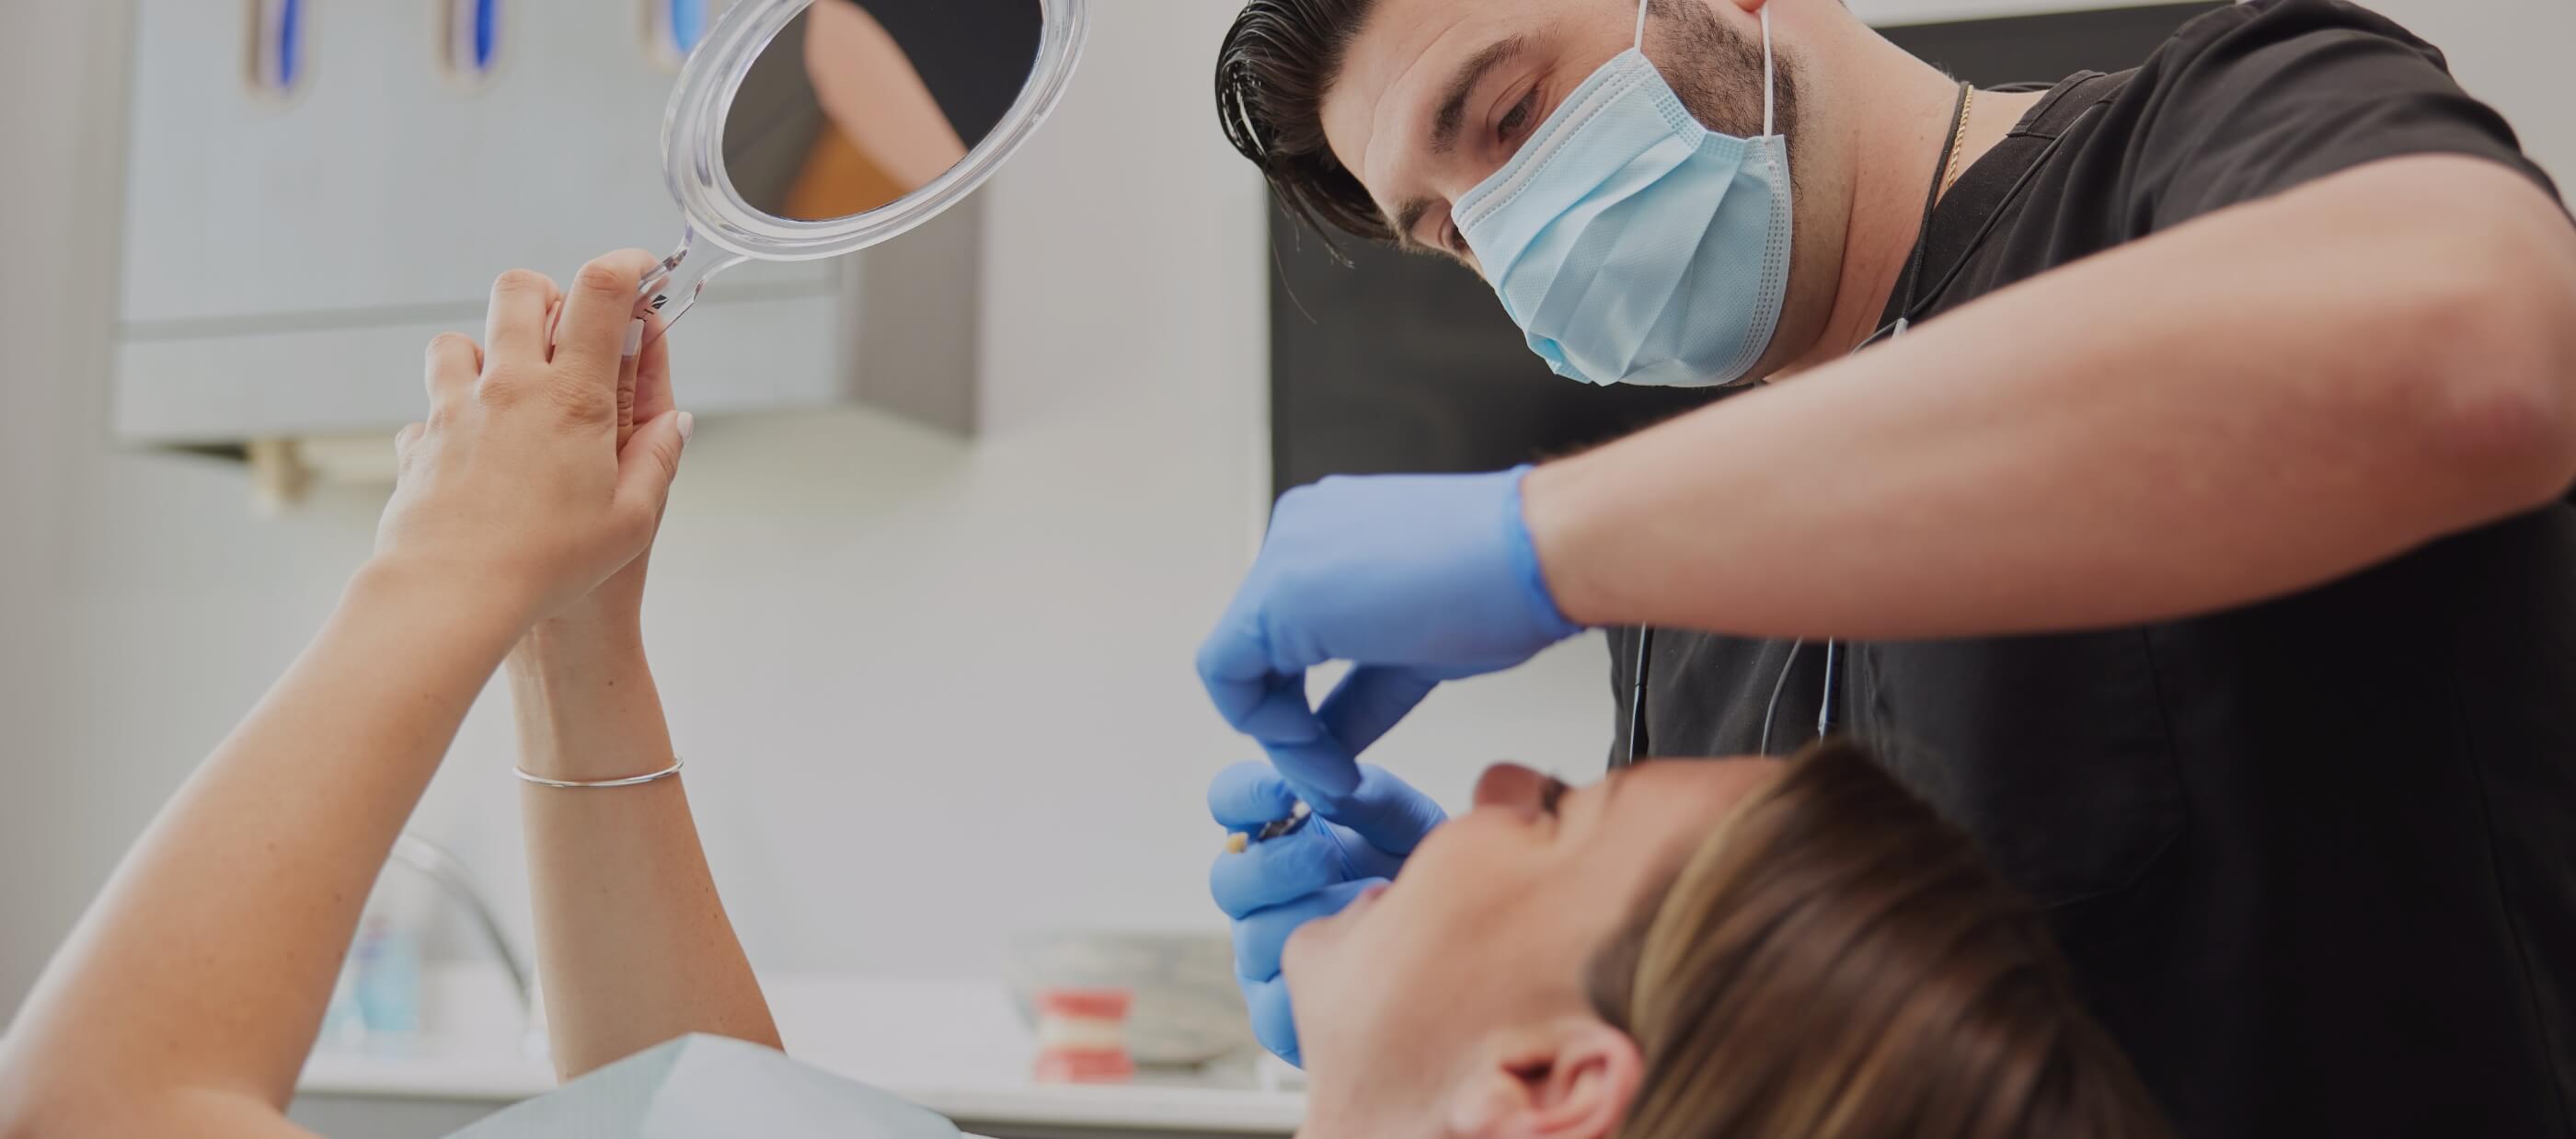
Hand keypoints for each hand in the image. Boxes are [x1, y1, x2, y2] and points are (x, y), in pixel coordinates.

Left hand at [377, 255, 691, 630]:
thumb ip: (657, 462)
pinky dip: (451, 416)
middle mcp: (509, 386)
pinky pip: (431, 406)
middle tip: (566, 329)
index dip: (626, 266)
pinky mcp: (420, 439)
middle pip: (519, 289)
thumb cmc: (549, 563)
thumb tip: (676, 424)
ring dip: (486, 350)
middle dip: (547, 292)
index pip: (600, 293)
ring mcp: (456, 407)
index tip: (641, 270)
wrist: (453, 591)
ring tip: (509, 390)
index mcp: (573, 397)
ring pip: (459, 337)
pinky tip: (471, 453)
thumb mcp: (631, 521)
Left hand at [1194, 467, 1579, 807]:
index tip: (1336, 757)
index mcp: (1329, 538)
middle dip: (1286, 730)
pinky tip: (1318, 748)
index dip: (1299, 712)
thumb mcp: (1416, 653)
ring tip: (1330, 776)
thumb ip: (1361, 694)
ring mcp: (1285, 556)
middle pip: (1255, 656)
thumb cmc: (1509, 586)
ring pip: (1237, 665)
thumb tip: (1334, 741)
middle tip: (1328, 779)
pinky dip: (1265, 723)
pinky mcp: (1281, 591)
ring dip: (1280, 736)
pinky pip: (1229, 670)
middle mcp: (1298, 537)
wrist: (1546, 551)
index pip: (1283, 643)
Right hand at [1207, 761, 1446, 1067]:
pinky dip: (1315, 989)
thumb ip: (1374, 801)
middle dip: (1275, 866)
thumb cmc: (1421, 878)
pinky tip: (1361, 971)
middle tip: (1327, 858)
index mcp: (1281, 833)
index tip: (1285, 794)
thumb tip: (1334, 789)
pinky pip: (1269, 1004)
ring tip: (1369, 917)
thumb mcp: (1411, 829)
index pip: (1232, 802)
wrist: (1452, 949)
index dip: (1247, 796)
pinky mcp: (1276, 1009)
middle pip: (1228, 878)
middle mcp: (1262, 892)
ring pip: (1251, 937)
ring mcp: (1265, 952)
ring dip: (1308, 922)